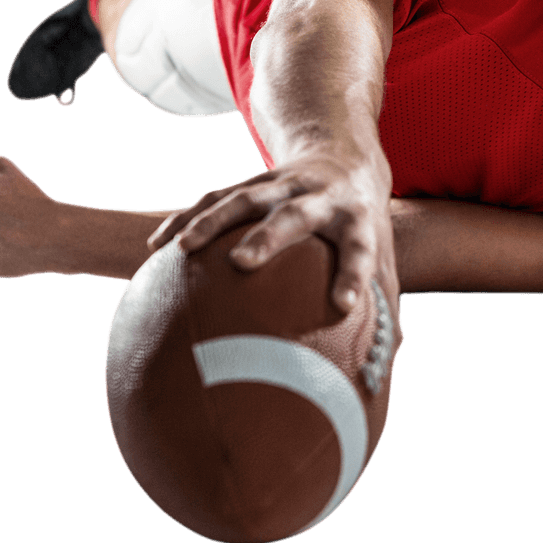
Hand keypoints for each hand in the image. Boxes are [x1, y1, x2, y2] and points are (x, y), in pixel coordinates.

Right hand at [147, 149, 394, 313]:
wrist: (346, 158)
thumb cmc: (364, 227)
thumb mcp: (383, 259)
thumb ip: (385, 313)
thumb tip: (377, 384)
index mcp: (358, 220)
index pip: (360, 249)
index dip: (353, 275)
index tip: (344, 305)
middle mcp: (322, 196)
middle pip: (294, 214)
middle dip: (268, 237)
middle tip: (243, 263)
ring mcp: (285, 183)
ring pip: (246, 197)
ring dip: (212, 220)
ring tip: (181, 248)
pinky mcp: (256, 180)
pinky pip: (216, 196)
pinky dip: (187, 217)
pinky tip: (158, 246)